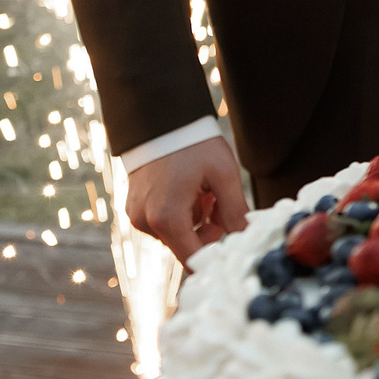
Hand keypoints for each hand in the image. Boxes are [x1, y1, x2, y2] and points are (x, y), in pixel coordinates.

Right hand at [125, 137, 248, 264]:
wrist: (160, 119)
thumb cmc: (193, 144)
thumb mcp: (223, 175)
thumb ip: (235, 212)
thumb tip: (244, 239)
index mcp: (167, 217)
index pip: (194, 259)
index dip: (217, 256)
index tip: (233, 247)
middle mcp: (146, 222)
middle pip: (186, 246)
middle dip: (208, 231)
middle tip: (219, 201)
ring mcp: (137, 215)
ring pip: (176, 234)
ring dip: (195, 220)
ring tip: (202, 189)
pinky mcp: (134, 207)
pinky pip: (163, 221)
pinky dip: (180, 212)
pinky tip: (188, 189)